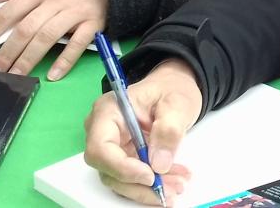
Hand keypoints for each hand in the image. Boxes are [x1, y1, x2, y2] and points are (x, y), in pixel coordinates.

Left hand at [0, 0, 107, 79]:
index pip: (8, 12)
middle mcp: (55, 1)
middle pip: (26, 29)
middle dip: (7, 52)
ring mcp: (75, 13)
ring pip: (47, 37)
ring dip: (29, 59)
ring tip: (16, 76)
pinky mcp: (94, 23)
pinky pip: (78, 44)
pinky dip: (65, 60)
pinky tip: (53, 75)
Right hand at [84, 59, 201, 204]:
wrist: (175, 89)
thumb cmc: (172, 89)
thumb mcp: (177, 104)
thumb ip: (168, 130)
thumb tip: (158, 164)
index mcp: (108, 111)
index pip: (100, 148)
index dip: (121, 168)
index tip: (150, 175)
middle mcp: (103, 131)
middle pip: (108, 169)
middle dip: (139, 185)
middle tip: (172, 188)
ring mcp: (112, 146)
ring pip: (120, 180)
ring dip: (148, 189)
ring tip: (178, 186)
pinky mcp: (124, 157)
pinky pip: (132, 178)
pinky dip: (152, 184)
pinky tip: (174, 180)